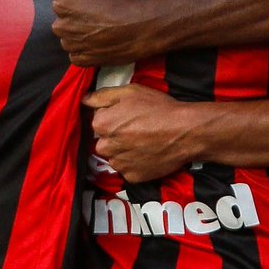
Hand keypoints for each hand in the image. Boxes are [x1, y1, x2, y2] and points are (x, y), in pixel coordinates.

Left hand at [53, 0, 163, 65]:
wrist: (141, 27)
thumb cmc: (120, 2)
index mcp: (62, 4)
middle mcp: (61, 26)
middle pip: (65, 15)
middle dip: (77, 12)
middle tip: (98, 11)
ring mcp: (71, 44)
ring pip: (69, 34)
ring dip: (80, 30)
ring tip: (100, 25)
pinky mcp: (81, 59)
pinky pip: (76, 51)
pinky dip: (85, 47)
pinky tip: (99, 39)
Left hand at [84, 84, 201, 183]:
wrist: (184, 132)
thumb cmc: (158, 108)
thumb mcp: (131, 92)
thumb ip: (102, 96)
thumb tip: (84, 100)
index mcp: (102, 123)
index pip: (97, 120)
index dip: (113, 116)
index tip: (128, 115)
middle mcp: (105, 146)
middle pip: (103, 141)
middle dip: (115, 136)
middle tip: (136, 129)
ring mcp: (118, 163)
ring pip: (114, 157)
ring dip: (123, 151)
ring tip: (144, 142)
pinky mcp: (132, 176)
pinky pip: (127, 169)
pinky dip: (134, 163)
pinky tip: (147, 153)